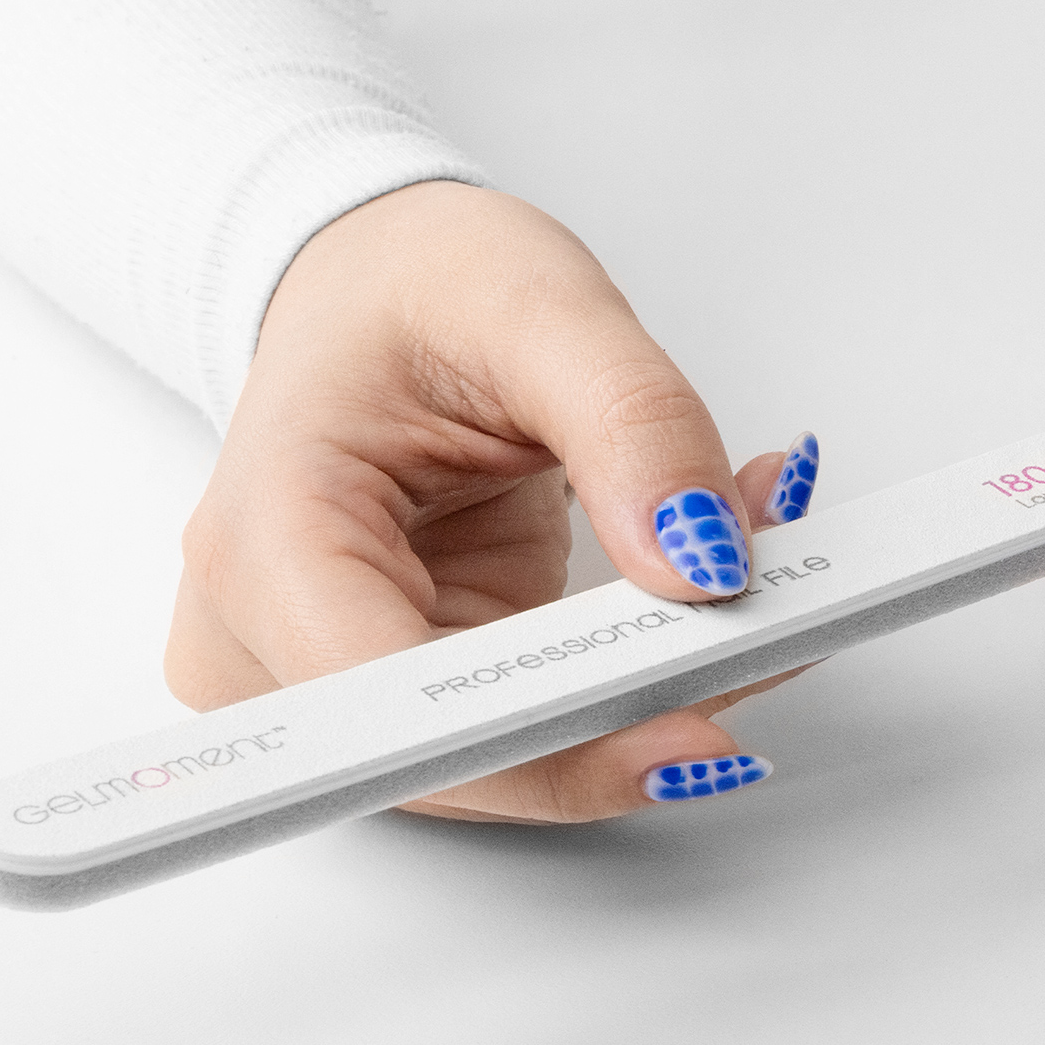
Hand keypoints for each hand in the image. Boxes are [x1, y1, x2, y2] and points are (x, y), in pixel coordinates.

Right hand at [163, 180, 821, 821]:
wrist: (375, 288)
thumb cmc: (412, 285)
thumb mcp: (541, 306)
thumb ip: (634, 427)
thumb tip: (704, 564)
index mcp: (268, 537)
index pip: (397, 701)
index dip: (550, 742)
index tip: (691, 731)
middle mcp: (272, 639)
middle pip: (467, 755)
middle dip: (637, 711)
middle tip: (777, 633)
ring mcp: (337, 681)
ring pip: (521, 759)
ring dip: (654, 691)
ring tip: (751, 578)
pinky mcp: (415, 689)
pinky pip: (542, 726)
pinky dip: (637, 672)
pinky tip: (701, 593)